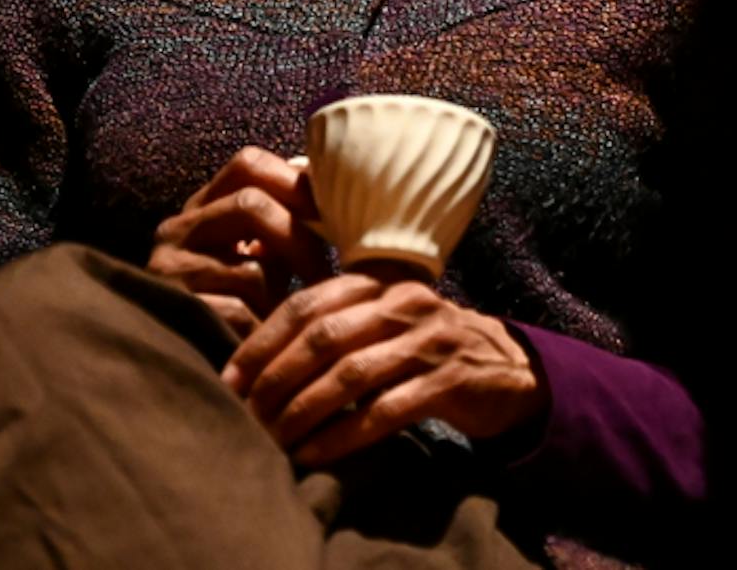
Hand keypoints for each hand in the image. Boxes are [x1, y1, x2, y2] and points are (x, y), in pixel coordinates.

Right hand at [148, 146, 327, 336]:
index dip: (297, 182)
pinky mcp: (173, 314)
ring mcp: (167, 272)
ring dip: (285, 296)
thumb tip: (340, 182)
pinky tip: (271, 340)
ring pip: (250, 267)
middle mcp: (175, 232)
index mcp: (202, 207)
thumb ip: (290, 216)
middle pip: (251, 205)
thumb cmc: (250, 304)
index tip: (338, 210)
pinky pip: (236, 313)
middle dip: (302, 239)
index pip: (247, 165)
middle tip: (330, 272)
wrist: (200, 371)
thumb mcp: (269, 253)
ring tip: (299, 316)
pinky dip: (264, 327)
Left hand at [220, 273, 543, 466]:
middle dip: (276, 380)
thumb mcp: (382, 323)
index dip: (262, 342)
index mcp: (379, 283)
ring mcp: (430, 339)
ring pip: (352, 374)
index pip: (307, 304)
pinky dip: (344, 436)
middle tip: (246, 416)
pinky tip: (315, 454)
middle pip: (324, 338)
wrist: (506, 369)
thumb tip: (253, 361)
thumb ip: (333, 327)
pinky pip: (386, 410)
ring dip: (305, 412)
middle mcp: (404, 302)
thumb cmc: (424, 348)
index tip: (230, 380)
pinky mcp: (450, 379)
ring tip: (276, 440)